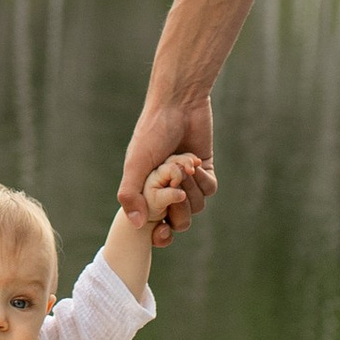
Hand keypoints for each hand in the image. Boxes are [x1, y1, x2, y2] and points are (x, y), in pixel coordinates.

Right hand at [121, 94, 214, 235]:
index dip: (161, 234)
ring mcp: (188, 181)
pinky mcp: (205, 170)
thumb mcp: (135, 164)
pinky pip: (209, 189)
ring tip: (183, 165)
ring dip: (191, 187)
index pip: (156, 225)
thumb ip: (130, 194)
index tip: (161, 232)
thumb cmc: (151, 132)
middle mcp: (168, 189)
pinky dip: (202, 178)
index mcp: (148, 190)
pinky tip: (195, 160)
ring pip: (197, 206)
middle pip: (180, 220)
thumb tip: (136, 224)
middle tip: (174, 183)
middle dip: (178, 205)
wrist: (178, 105)